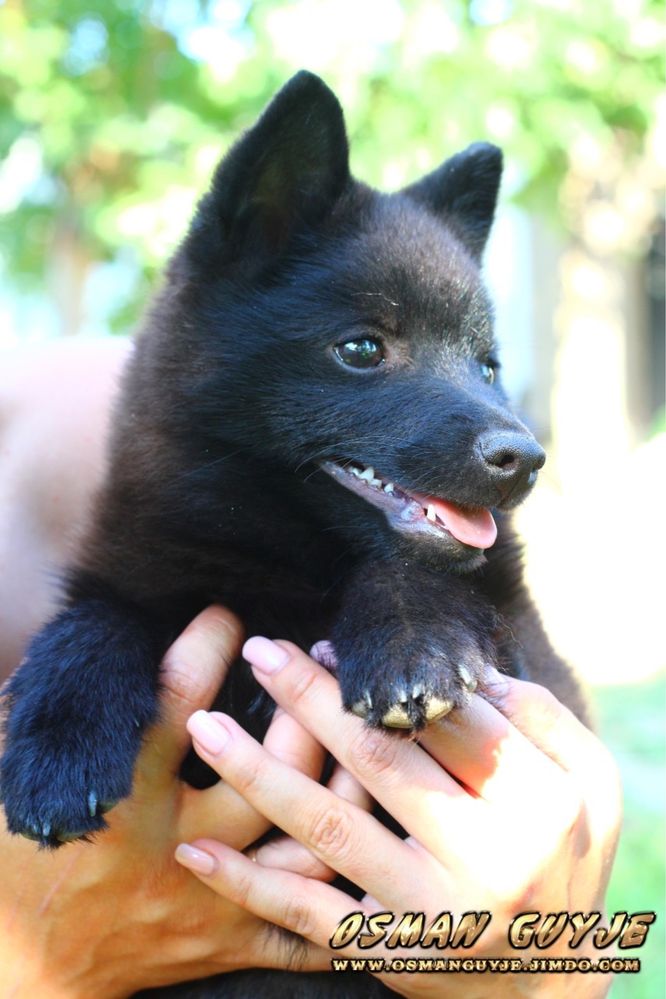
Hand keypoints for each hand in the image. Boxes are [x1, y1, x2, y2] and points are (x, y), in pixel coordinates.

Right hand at [0, 610, 333, 997]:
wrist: (23, 965)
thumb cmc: (17, 854)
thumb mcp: (25, 767)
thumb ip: (63, 704)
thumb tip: (107, 632)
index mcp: (118, 797)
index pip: (177, 701)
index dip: (208, 643)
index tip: (226, 615)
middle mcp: (173, 848)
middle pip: (268, 775)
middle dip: (301, 709)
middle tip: (307, 663)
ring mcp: (210, 900)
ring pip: (306, 846)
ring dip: (343, 786)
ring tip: (357, 731)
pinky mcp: (229, 940)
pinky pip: (310, 930)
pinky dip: (350, 889)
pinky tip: (373, 836)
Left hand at [176, 638, 621, 998]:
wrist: (552, 980)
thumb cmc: (567, 857)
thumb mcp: (588, 782)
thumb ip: (538, 717)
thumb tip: (461, 669)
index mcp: (536, 803)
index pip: (447, 718)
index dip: (388, 675)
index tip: (330, 644)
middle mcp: (486, 858)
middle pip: (381, 759)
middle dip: (313, 698)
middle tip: (263, 650)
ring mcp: (431, 912)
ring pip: (331, 828)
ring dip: (260, 773)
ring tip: (206, 726)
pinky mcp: (388, 953)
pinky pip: (307, 917)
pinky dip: (247, 884)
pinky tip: (195, 849)